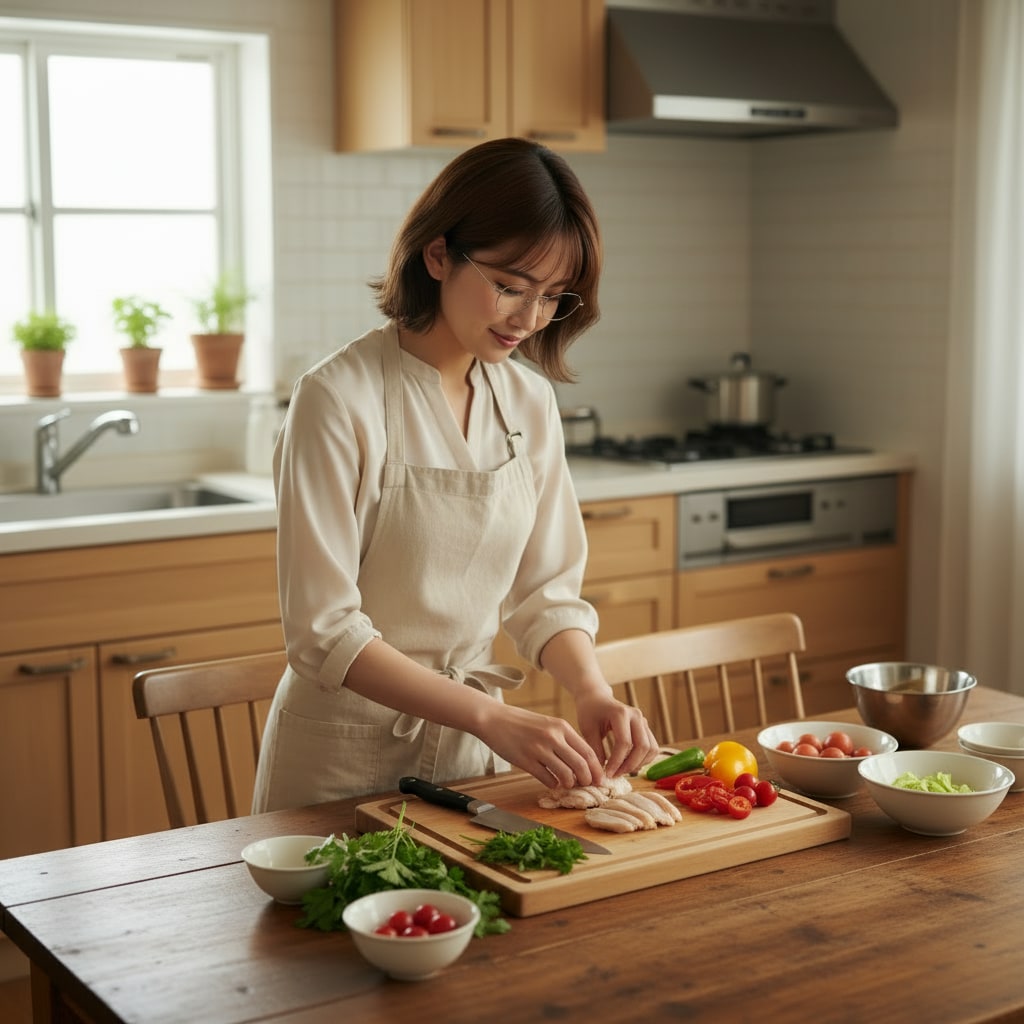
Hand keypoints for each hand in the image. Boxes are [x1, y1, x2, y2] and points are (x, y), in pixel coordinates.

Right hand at [476, 703, 606, 789]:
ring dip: (569, 784)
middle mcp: (553, 737)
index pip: (588, 751)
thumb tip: (581, 761)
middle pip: (581, 765)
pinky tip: (551, 782)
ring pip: (566, 775)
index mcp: (561, 726)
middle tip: (586, 785)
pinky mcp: (526, 761)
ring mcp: (539, 749)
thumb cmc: (521, 722)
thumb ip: (564, 739)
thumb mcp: (547, 723)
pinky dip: (553, 784)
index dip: (596, 768)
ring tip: (567, 784)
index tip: (599, 778)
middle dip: (587, 779)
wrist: (494, 719)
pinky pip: (547, 779)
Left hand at [574, 693, 659, 777]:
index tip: (606, 773)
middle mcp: (636, 716)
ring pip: (651, 749)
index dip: (617, 762)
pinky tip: (629, 765)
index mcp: (621, 713)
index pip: (624, 743)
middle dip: (629, 765)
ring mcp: (643, 721)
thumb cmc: (589, 712)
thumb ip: (595, 750)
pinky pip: (652, 748)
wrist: (597, 698)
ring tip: (621, 771)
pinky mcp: (645, 727)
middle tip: (615, 775)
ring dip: (638, 764)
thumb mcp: (588, 730)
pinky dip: (644, 760)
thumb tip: (601, 774)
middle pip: (642, 747)